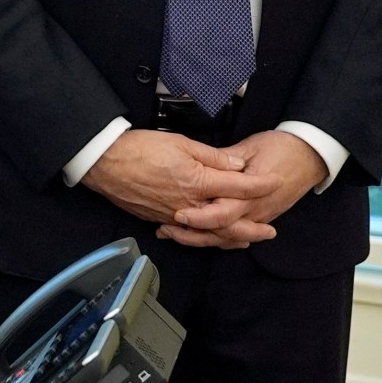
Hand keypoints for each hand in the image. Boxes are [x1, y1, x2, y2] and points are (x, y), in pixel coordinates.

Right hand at [80, 130, 282, 245]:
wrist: (105, 162)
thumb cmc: (140, 148)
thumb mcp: (181, 143)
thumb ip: (213, 156)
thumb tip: (237, 164)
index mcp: (198, 181)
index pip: (239, 186)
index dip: (261, 184)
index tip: (276, 182)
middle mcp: (190, 204)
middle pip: (230, 222)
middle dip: (253, 228)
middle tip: (270, 232)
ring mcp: (175, 215)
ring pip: (210, 234)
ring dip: (231, 238)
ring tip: (246, 239)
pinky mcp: (160, 219)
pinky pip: (188, 234)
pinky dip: (204, 238)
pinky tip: (211, 237)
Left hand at [162, 130, 325, 247]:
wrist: (311, 155)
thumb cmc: (281, 148)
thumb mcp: (249, 148)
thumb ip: (224, 160)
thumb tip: (201, 165)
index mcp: (252, 192)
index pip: (223, 211)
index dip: (199, 216)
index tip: (178, 214)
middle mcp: (256, 209)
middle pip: (223, 231)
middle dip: (194, 234)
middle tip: (167, 230)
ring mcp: (260, 216)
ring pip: (229, 237)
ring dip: (201, 239)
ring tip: (173, 234)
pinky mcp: (261, 217)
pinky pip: (237, 234)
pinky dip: (217, 238)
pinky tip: (197, 236)